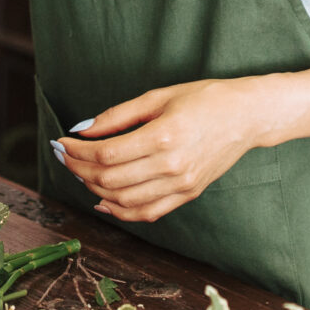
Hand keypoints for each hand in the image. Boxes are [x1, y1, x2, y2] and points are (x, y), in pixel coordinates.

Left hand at [54, 75, 302, 223]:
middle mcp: (172, 166)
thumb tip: (82, 130)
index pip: (106, 154)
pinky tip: (103, 200)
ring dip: (95, 189)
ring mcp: (181, 185)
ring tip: (81, 172)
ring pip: (124, 201)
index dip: (77, 152)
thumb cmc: (204, 99)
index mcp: (164, 137)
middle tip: (65, 156)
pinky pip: (147, 213)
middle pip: (110, 179)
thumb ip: (117, 116)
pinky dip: (120, 211)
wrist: (246, 116)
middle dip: (79, 169)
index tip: (62, 143)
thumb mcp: (158, 97)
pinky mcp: (187, 195)